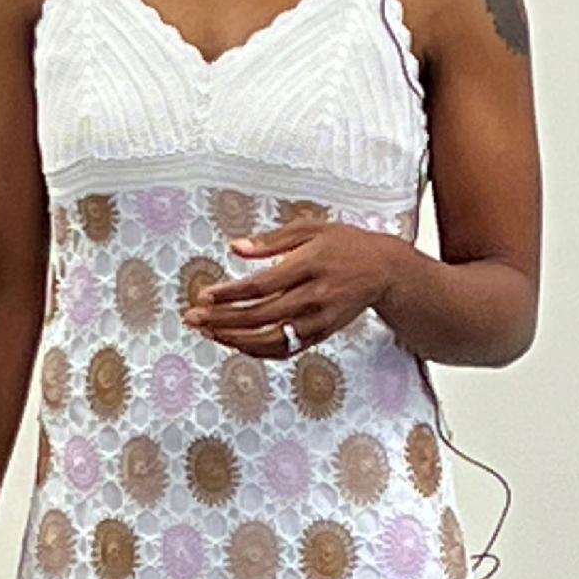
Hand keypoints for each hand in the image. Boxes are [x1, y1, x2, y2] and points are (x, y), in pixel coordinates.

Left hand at [182, 218, 400, 356]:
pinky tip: (237, 343)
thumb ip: (271, 240)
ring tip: (209, 332)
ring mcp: (319, 320)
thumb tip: (235, 247)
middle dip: (223, 319)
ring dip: (236, 339)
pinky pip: (286, 349)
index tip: (206, 295)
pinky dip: (259, 350)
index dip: (231, 293)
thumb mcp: (310, 229)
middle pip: (261, 315)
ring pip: (271, 338)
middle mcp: (314, 296)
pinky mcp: (322, 334)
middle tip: (194, 317)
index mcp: (310, 265)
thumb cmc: (345, 245)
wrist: (383, 271)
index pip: (262, 285)